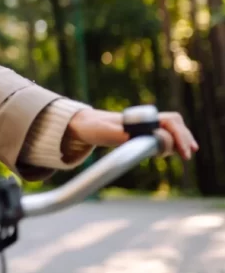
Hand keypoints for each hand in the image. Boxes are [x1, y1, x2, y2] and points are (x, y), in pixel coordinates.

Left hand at [66, 108, 198, 159]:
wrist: (85, 124)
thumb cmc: (95, 127)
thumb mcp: (106, 133)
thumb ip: (122, 136)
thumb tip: (138, 140)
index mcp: (140, 118)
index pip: (169, 121)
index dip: (178, 135)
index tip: (182, 151)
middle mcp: (145, 120)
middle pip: (174, 123)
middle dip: (184, 137)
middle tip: (188, 154)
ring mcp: (145, 126)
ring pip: (171, 128)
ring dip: (181, 139)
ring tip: (186, 153)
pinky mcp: (141, 134)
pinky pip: (164, 134)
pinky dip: (173, 141)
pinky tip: (177, 151)